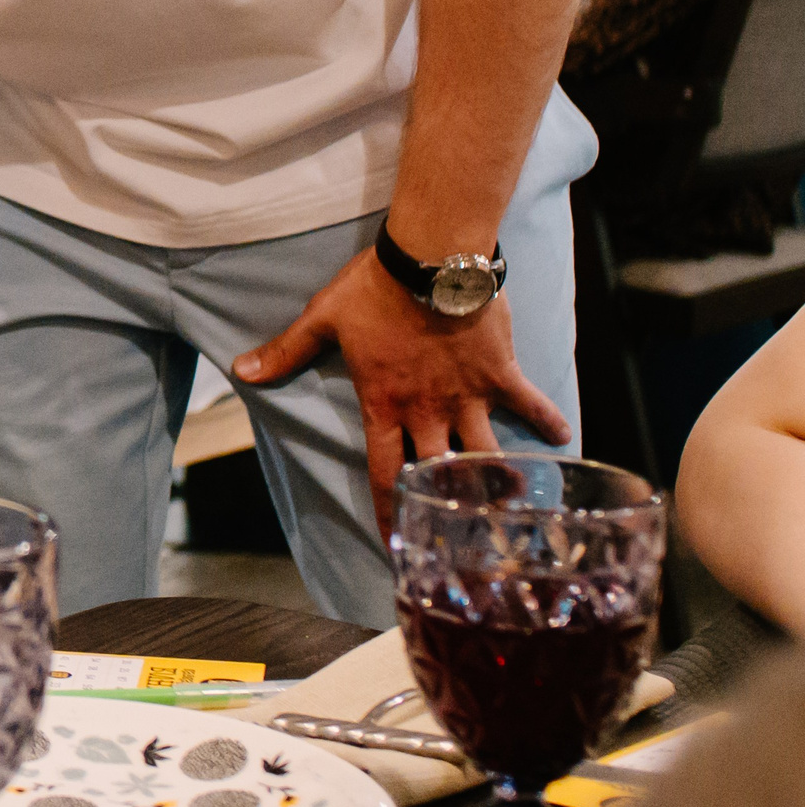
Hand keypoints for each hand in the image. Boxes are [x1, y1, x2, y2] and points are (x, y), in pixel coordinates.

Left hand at [234, 247, 572, 533]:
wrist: (431, 260)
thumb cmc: (373, 289)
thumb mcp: (322, 319)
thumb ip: (285, 351)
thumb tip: (242, 371)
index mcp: (385, 405)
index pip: (386, 473)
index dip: (390, 512)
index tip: (396, 546)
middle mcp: (429, 410)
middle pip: (440, 473)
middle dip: (450, 511)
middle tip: (464, 545)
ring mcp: (469, 395)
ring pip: (487, 452)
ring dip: (499, 481)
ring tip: (512, 511)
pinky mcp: (501, 372)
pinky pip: (529, 403)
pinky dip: (548, 421)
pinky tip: (564, 440)